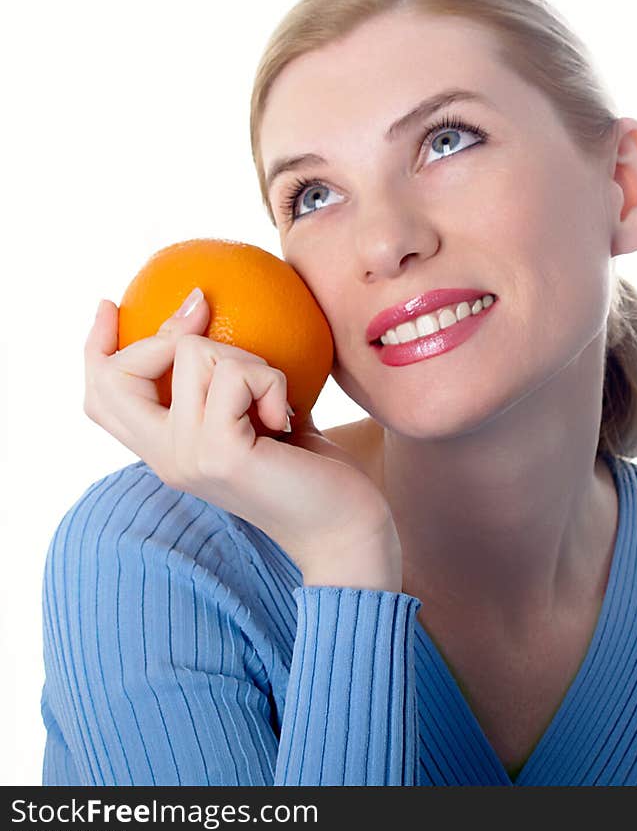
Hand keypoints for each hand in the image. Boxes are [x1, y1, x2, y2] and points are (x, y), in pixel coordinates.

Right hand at [83, 292, 400, 589]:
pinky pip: (236, 372)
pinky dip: (271, 381)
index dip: (96, 347)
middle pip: (121, 372)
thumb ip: (233, 378)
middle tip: (210, 324)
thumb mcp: (262, 412)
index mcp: (166, 449)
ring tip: (273, 401)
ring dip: (249, 360)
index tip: (112, 305)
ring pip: (193, 354)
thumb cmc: (312, 466)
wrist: (346, 525)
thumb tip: (217, 309)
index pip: (102, 398)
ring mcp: (186, 457)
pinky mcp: (219, 452)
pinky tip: (286, 419)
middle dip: (168, 335)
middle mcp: (164, 457)